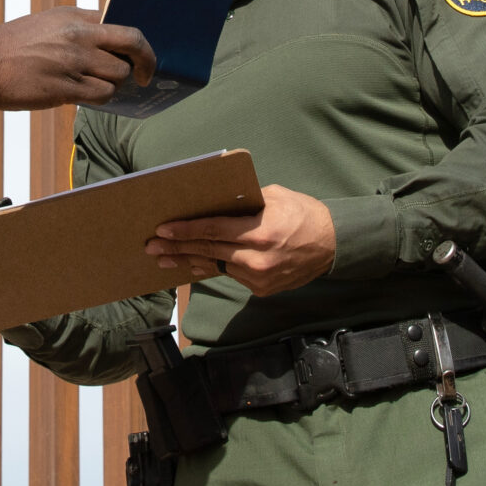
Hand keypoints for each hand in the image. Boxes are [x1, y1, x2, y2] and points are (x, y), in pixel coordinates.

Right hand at [0, 8, 157, 110]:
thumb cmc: (14, 45)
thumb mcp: (48, 23)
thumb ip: (79, 28)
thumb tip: (109, 43)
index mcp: (75, 16)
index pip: (122, 22)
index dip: (137, 41)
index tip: (141, 54)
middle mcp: (79, 35)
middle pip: (133, 43)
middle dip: (147, 61)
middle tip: (147, 75)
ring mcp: (74, 61)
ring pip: (119, 75)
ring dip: (115, 84)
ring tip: (99, 85)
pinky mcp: (65, 88)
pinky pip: (102, 94)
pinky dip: (102, 97)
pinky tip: (90, 96)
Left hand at [146, 185, 334, 295]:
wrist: (333, 245)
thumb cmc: (304, 213)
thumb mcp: (276, 196)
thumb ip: (244, 203)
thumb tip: (216, 203)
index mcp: (260, 232)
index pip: (214, 230)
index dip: (186, 230)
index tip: (164, 229)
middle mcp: (256, 259)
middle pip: (209, 251)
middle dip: (177, 248)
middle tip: (152, 247)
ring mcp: (259, 278)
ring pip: (216, 266)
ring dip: (188, 262)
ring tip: (164, 259)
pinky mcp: (261, 289)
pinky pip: (230, 275)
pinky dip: (212, 268)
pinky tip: (193, 265)